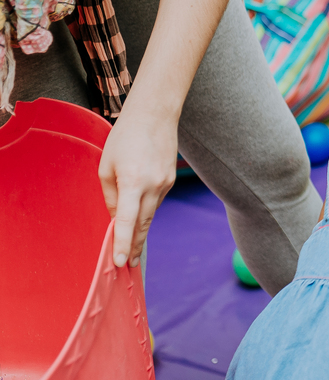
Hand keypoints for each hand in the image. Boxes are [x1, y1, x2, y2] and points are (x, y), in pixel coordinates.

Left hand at [99, 106, 178, 267]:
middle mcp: (153, 186)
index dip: (124, 243)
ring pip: (151, 213)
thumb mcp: (106, 166)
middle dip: (136, 245)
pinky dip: (146, 210)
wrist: (155, 116)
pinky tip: (140, 215)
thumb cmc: (124, 138)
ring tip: (134, 248)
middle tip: (129, 264)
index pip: (128, 220)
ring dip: (141, 230)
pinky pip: (155, 201)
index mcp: (132, 182)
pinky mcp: (170, 180)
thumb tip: (117, 217)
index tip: (120, 262)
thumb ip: (110, 195)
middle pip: (143, 224)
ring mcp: (165, 184)